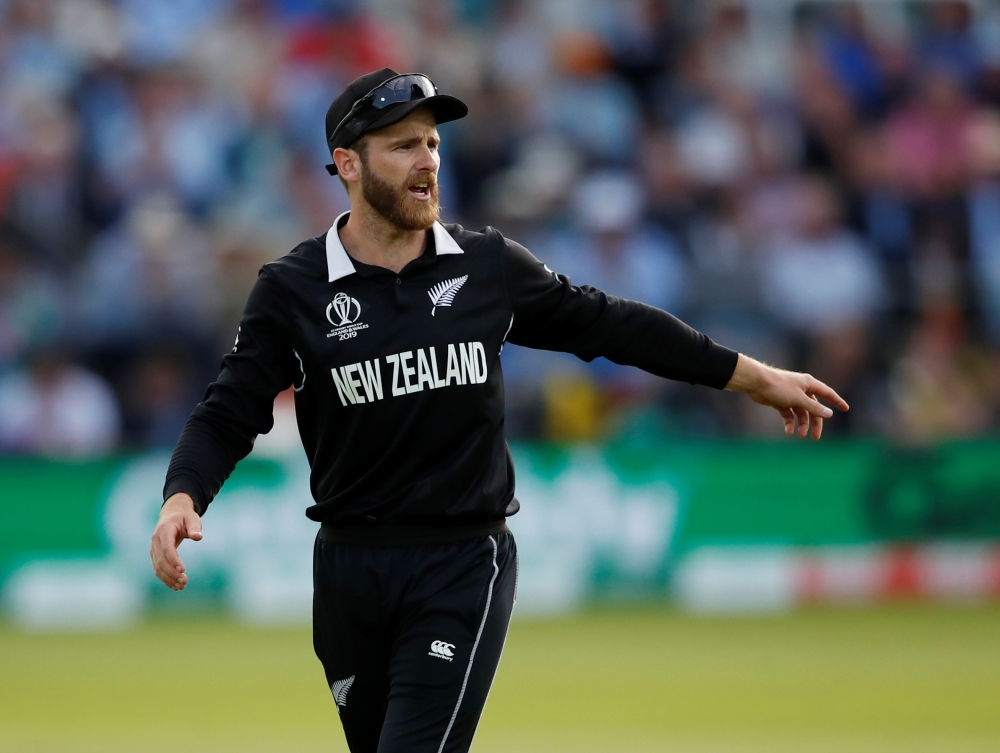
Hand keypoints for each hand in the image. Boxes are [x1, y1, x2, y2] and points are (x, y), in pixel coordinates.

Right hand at [150, 493, 202, 590]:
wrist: (173, 515)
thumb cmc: (185, 517)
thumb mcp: (192, 518)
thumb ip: (194, 527)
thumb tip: (198, 537)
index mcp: (164, 530)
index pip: (167, 547)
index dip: (173, 559)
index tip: (183, 570)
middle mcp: (156, 540)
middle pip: (161, 560)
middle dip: (171, 572)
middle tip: (184, 581)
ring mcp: (154, 548)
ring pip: (157, 567)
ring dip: (168, 578)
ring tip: (181, 587)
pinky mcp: (155, 555)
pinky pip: (158, 569)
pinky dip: (165, 578)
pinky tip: (175, 586)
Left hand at [726, 354, 848, 439]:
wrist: (756, 383)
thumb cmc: (778, 387)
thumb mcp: (799, 399)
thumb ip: (814, 407)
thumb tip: (829, 414)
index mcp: (809, 384)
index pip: (827, 393)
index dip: (836, 401)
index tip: (846, 408)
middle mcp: (802, 390)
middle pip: (813, 408)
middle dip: (815, 423)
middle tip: (815, 437)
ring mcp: (791, 396)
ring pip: (801, 413)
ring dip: (802, 425)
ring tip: (800, 435)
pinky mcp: (780, 402)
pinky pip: (789, 414)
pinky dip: (789, 423)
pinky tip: (788, 431)